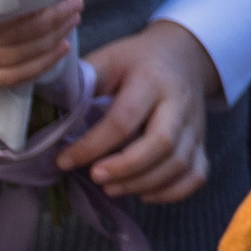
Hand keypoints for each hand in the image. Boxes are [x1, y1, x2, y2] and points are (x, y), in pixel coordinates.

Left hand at [58, 20, 218, 203]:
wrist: (184, 55)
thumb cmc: (136, 61)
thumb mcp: (108, 59)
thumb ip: (83, 82)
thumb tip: (48, 111)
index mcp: (151, 80)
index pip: (124, 118)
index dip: (92, 145)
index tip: (63, 160)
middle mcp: (179, 103)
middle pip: (162, 143)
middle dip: (125, 167)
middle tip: (95, 177)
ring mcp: (194, 125)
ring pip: (180, 163)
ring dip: (143, 183)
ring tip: (111, 188)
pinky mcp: (202, 142)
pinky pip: (197, 174)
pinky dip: (173, 192)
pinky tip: (145, 194)